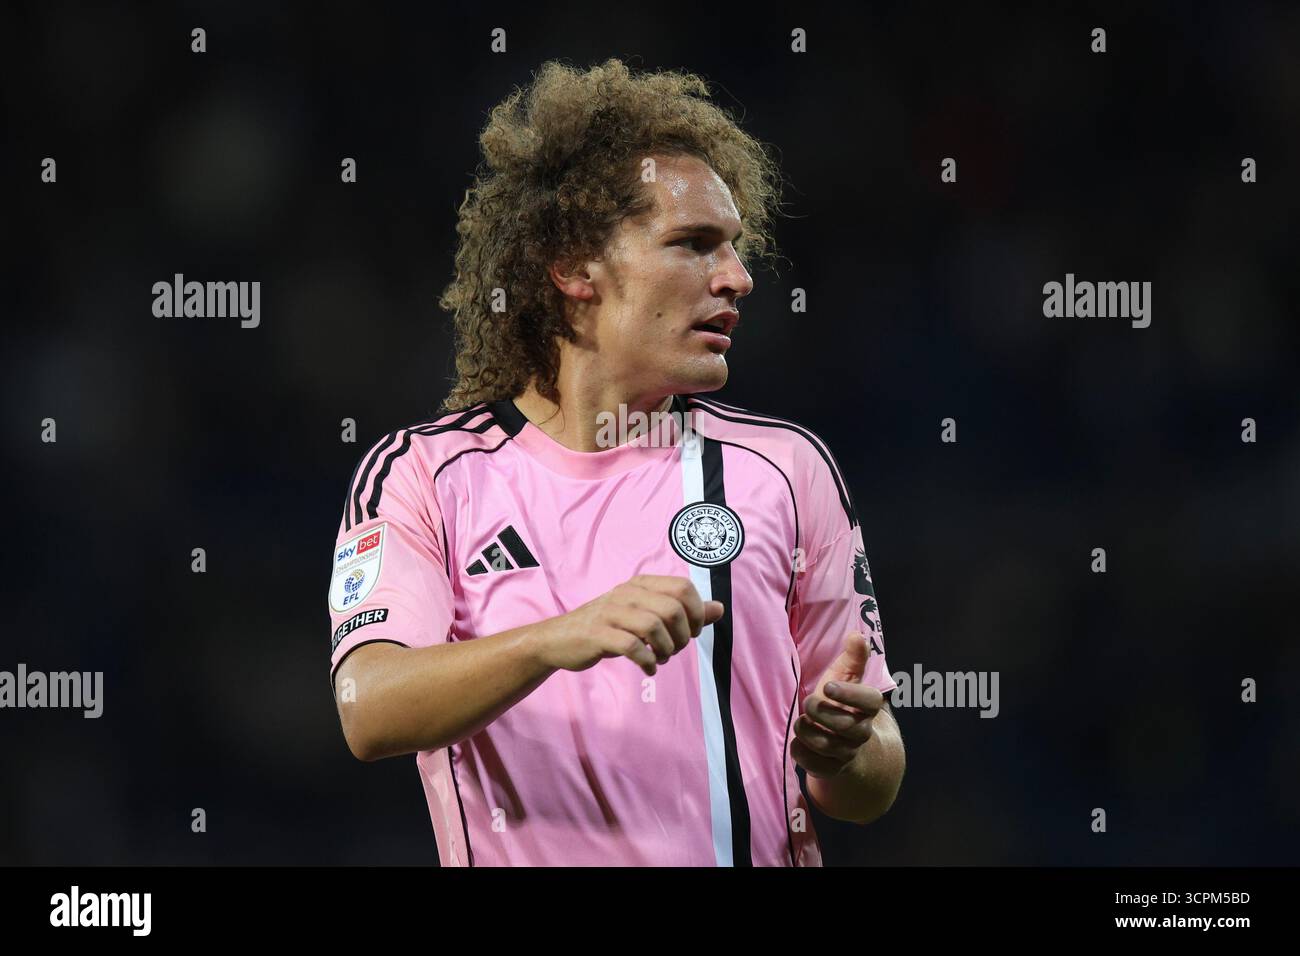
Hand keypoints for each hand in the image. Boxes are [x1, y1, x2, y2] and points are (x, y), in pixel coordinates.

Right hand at [536, 574, 724, 676]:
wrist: (559, 639)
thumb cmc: (609, 627)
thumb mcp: (645, 615)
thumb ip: (683, 612)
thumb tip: (720, 608)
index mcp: (641, 584)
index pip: (684, 588)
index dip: (696, 613)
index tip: (691, 633)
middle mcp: (627, 593)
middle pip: (673, 608)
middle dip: (682, 636)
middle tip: (675, 650)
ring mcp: (611, 612)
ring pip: (654, 625)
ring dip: (666, 649)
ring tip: (662, 659)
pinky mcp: (598, 634)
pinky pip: (632, 646)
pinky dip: (647, 661)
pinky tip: (648, 668)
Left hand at [791, 631, 883, 778]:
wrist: (843, 741)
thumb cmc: (840, 702)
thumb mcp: (845, 678)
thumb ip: (853, 658)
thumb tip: (856, 635)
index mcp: (868, 707)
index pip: (870, 701)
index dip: (851, 694)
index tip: (828, 686)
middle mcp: (862, 732)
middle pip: (847, 726)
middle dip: (821, 712)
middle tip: (808, 702)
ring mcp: (848, 753)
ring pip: (829, 746)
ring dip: (808, 732)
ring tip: (800, 721)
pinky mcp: (832, 769)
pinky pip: (816, 765)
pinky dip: (801, 753)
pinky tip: (796, 741)